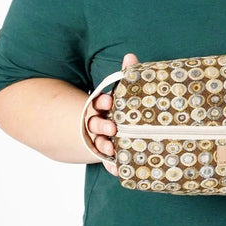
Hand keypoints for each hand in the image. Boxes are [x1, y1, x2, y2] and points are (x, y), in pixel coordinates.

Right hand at [85, 53, 138, 174]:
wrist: (110, 129)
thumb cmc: (119, 108)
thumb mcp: (123, 92)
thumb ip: (126, 74)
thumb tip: (130, 55)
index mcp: (101, 107)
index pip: (98, 102)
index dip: (102, 102)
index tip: (108, 102)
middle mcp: (97, 122)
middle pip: (95, 123)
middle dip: (102, 125)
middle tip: (112, 127)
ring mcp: (100, 139)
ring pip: (98, 142)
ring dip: (104, 146)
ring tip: (112, 149)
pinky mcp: (106, 153)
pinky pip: (107, 160)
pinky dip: (112, 165)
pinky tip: (119, 170)